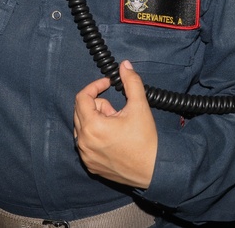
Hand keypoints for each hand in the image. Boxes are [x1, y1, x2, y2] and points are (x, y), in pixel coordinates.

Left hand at [73, 60, 157, 188]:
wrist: (153, 170)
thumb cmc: (146, 140)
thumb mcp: (140, 106)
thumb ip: (131, 82)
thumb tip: (125, 65)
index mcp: (92, 126)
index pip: (82, 97)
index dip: (95, 86)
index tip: (108, 84)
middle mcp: (83, 142)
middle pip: (81, 111)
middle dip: (98, 105)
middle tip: (118, 111)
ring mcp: (85, 155)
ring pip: (83, 127)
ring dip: (97, 121)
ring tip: (117, 126)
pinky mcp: (90, 165)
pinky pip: (85, 143)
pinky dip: (96, 136)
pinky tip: (114, 139)